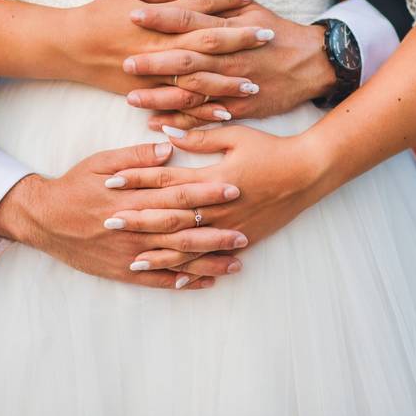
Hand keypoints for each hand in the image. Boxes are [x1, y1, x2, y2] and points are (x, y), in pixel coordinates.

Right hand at [0, 141, 249, 289]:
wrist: (43, 219)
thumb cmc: (74, 185)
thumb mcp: (101, 161)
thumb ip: (136, 156)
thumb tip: (169, 148)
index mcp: (131, 199)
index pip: (176, 195)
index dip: (206, 192)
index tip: (233, 188)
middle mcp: (133, 229)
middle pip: (182, 231)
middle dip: (216, 232)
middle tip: (245, 233)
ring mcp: (129, 253)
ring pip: (175, 260)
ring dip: (206, 262)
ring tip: (235, 262)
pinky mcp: (123, 271)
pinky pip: (158, 280)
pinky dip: (181, 281)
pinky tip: (204, 281)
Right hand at [48, 0, 270, 100]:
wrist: (70, 47)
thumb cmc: (101, 13)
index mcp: (158, 20)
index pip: (201, 9)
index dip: (228, 2)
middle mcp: (160, 48)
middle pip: (208, 44)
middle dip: (240, 42)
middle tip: (269, 38)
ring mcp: (154, 73)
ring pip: (198, 79)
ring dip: (228, 82)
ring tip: (256, 84)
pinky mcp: (147, 92)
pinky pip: (179, 103)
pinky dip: (202, 109)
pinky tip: (225, 112)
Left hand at [99, 126, 332, 272]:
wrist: (308, 174)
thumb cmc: (271, 150)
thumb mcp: (236, 136)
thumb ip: (200, 138)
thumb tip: (167, 136)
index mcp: (212, 178)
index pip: (166, 180)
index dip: (137, 179)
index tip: (110, 182)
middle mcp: (218, 207)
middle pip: (170, 215)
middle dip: (137, 220)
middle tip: (108, 224)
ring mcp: (229, 227)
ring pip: (187, 244)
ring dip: (158, 252)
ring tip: (131, 260)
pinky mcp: (242, 239)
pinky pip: (212, 258)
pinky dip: (191, 270)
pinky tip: (173, 279)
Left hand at [123, 2, 336, 128]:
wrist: (313, 64)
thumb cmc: (278, 33)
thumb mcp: (252, 10)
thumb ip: (218, 3)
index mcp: (230, 30)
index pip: (190, 19)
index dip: (161, 17)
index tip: (133, 14)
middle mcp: (230, 58)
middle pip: (186, 59)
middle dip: (153, 61)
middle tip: (123, 61)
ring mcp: (235, 86)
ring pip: (193, 92)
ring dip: (161, 97)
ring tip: (131, 99)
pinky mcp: (241, 109)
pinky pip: (208, 117)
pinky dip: (183, 123)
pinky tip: (158, 124)